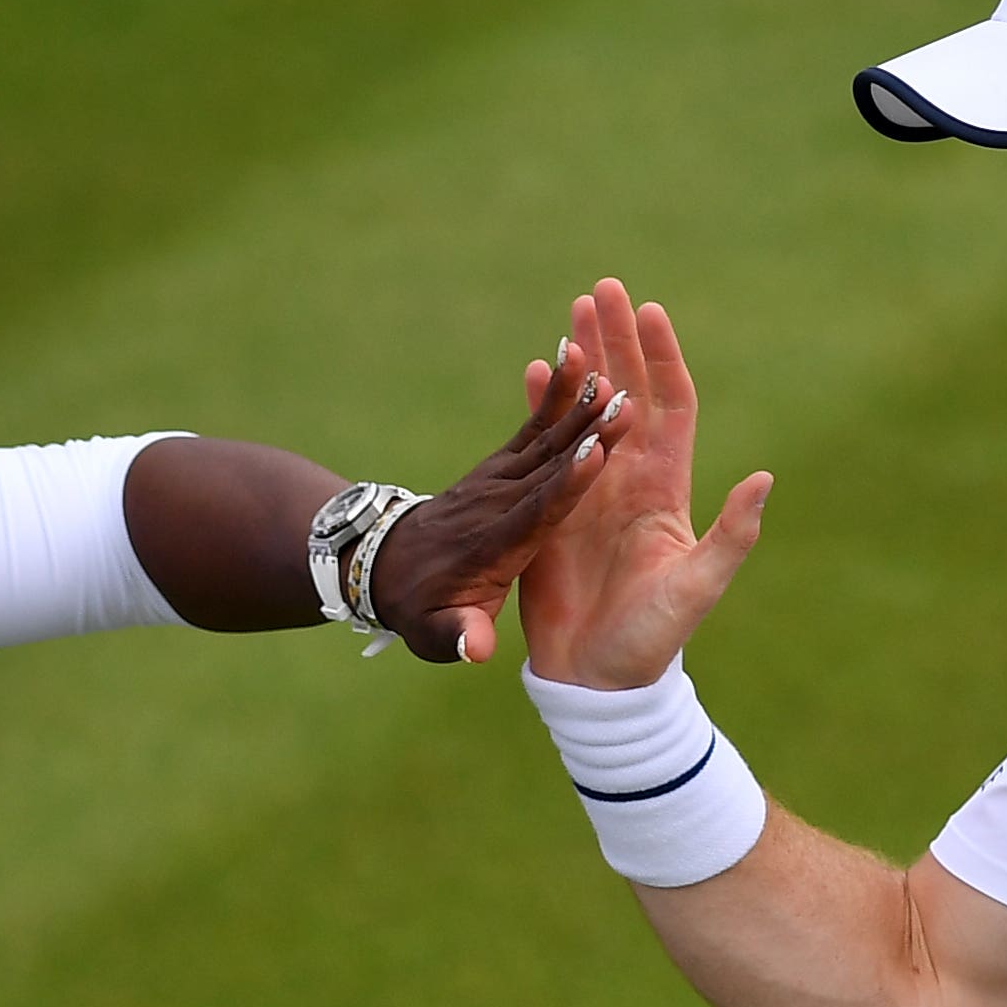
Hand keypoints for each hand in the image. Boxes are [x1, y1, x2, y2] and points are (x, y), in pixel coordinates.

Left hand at [360, 354, 632, 661]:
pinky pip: (531, 426)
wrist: (383, 566)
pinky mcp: (498, 465)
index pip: (534, 512)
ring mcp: (494, 479)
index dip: (566, 485)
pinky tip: (579, 357)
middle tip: (624, 398)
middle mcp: (494, 504)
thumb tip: (476, 648)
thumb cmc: (421, 609)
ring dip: (574, 401)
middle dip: (586, 432)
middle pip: (547, 464)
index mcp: (492, 547)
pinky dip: (554, 394)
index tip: (596, 454)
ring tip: (604, 360)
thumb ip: (458, 637)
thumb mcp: (434, 635)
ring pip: (542, 437)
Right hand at [512, 276, 771, 690]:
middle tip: (602, 289)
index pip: (671, 407)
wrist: (598, 681)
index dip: (662, 359)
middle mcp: (629, 480)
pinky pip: (547, 446)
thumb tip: (766, 479)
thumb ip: (732, 535)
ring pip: (586, 410)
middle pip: (627, 393)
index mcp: (666, 489)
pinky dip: (542, 407)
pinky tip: (533, 371)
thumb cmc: (653, 640)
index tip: (650, 312)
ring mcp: (589, 491)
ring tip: (569, 315)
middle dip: (616, 340)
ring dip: (580, 362)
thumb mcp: (698, 587)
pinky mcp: (552, 509)